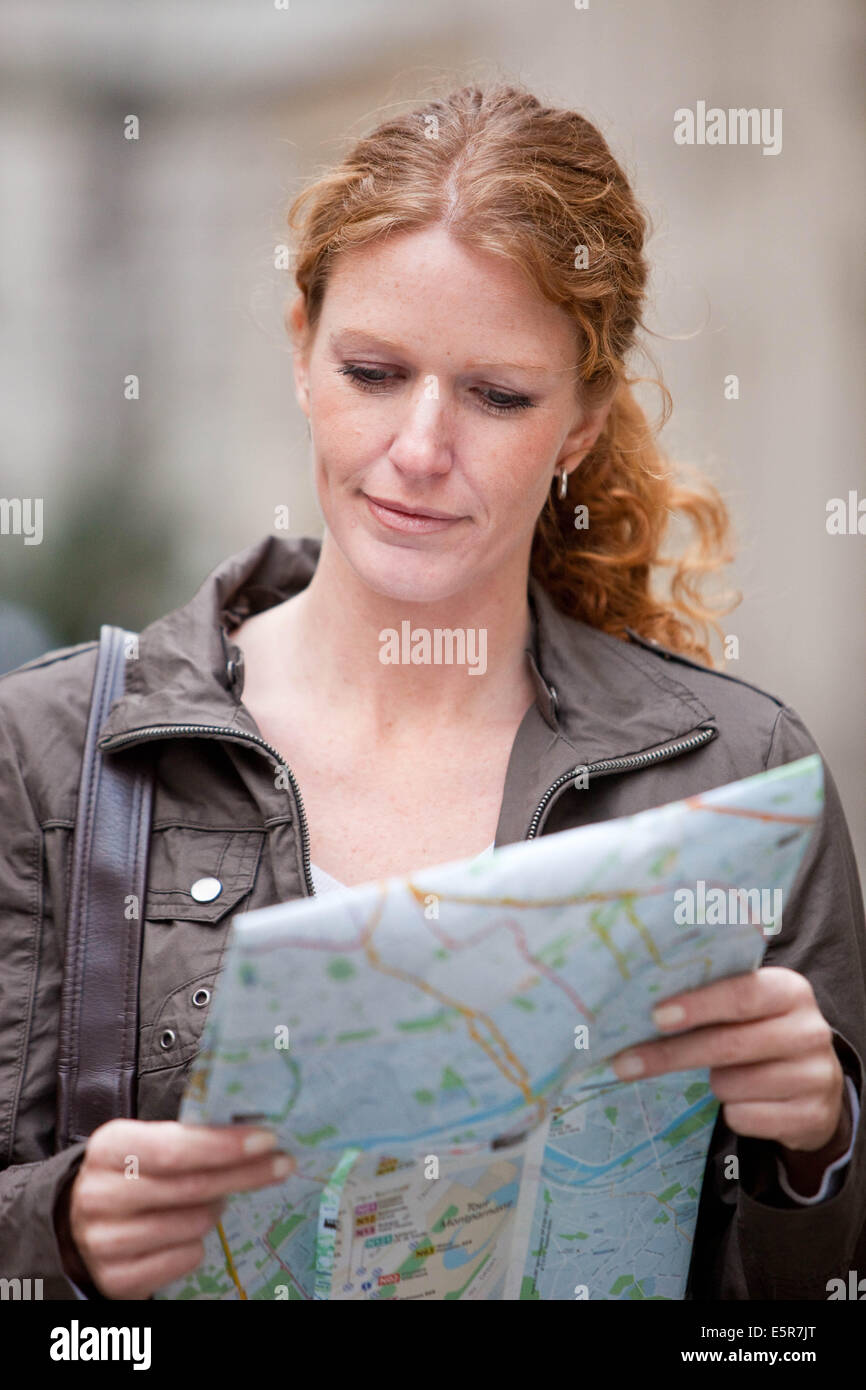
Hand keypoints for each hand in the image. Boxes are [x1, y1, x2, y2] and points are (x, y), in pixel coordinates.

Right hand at [55, 1119, 294, 1298]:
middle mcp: (100, 1193)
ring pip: (193, 1224)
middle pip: (191, 1186)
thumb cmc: (132, 1173)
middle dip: (244, 1174)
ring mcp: (104, 1240)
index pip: (174, 1147)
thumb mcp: (148, 1142)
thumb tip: (253, 1132)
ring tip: (215, 1199)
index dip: (224, 1145)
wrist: (84, 1222)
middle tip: (281, 1165)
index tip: (267, 1140)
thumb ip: (189, 1135)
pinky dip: (197, 1245)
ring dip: (216, 1210)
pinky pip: (184, 1259)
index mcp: (109, 1147)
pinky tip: (190, 1232)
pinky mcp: (115, 1278)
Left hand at [609, 967, 850, 1178]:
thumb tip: (638, 1003)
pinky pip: (744, 1118)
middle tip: (625, 1063)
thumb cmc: (763, 1033)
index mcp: (790, 991)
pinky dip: (733, 1112)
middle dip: (671, 1054)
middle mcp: (810, 1030)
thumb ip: (713, 998)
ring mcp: (816, 1076)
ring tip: (725, 1075)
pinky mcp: (813, 1117)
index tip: (655, 1017)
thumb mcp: (751, 1008)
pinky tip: (747, 1101)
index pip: (742, 994)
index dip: (698, 1005)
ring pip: (731, 1085)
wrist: (818, 1086)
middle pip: (728, 1044)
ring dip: (714, 1084)